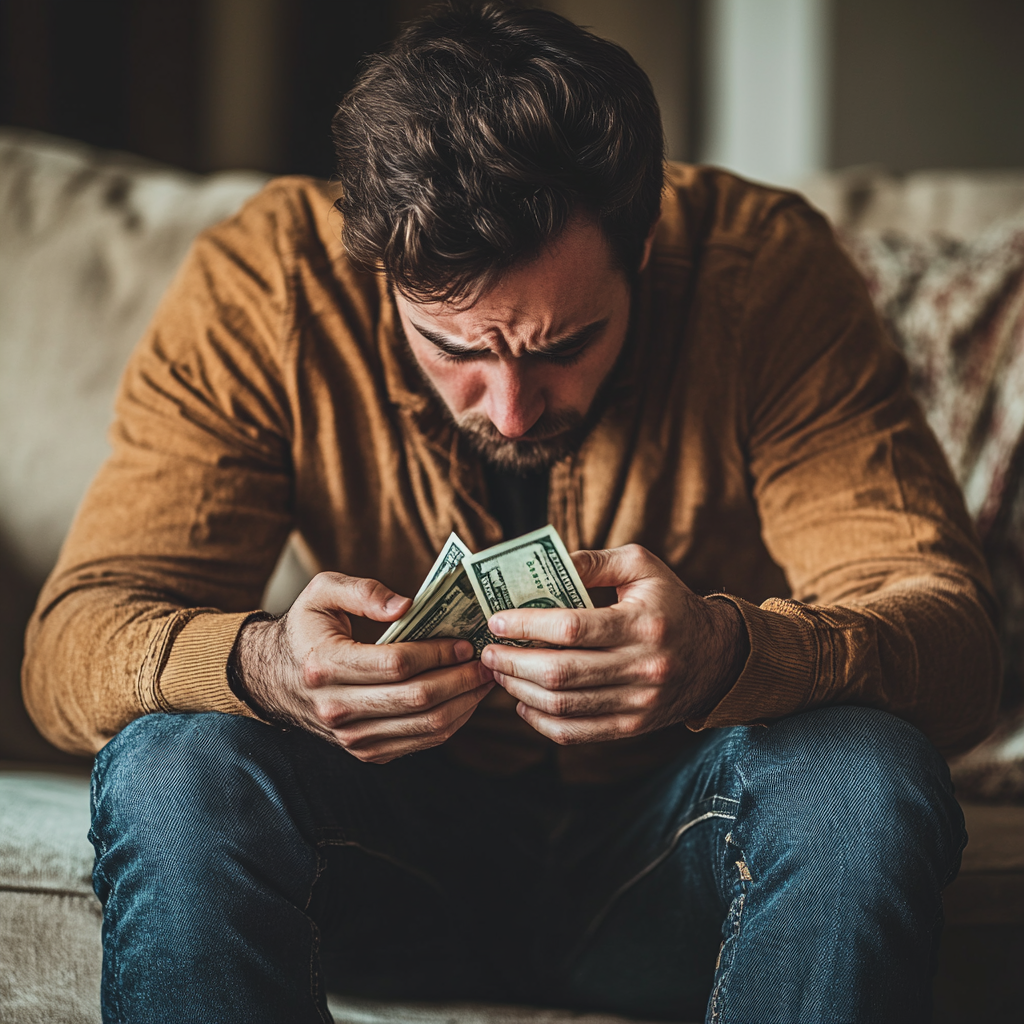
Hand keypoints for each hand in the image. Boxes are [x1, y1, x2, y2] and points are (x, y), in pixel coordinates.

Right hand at [232, 572, 493, 762]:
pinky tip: (466, 699)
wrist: (276, 678)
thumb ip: (363, 590)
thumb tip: (407, 605)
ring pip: (425, 727)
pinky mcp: (366, 750)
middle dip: (461, 679)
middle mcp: (336, 708)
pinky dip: (451, 721)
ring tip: (484, 679)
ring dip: (464, 703)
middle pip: (417, 699)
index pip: (396, 664)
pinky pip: (420, 742)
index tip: (464, 641)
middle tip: (487, 661)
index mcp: (325, 665)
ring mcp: (351, 736)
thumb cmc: (308, 629)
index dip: (437, 653)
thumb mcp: (322, 592)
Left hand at [480, 544, 747, 744]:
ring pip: (564, 705)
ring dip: (520, 690)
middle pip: (562, 672)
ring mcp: (638, 702)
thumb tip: (546, 566)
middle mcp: (643, 667)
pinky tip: (522, 703)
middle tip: (487, 651)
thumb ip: (593, 561)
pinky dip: (541, 721)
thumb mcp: (641, 567)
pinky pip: (577, 732)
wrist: (717, 656)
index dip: (528, 625)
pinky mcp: (632, 726)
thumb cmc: (669, 603)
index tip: (496, 621)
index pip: (573, 628)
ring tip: (498, 671)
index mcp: (643, 624)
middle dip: (513, 661)